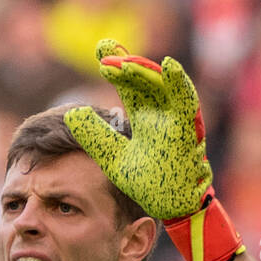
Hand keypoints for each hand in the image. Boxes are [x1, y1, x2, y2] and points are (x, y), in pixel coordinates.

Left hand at [64, 38, 211, 220]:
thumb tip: (71, 114)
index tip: (100, 50)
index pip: (130, 84)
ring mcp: (176, 119)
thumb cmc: (149, 185)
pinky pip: (187, 102)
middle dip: (127, 63)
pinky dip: (180, 84)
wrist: (170, 210)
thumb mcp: (113, 158)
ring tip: (124, 64)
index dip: (117, 66)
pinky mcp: (188, 131)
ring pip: (163, 85)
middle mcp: (161, 113)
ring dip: (145, 72)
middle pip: (145, 78)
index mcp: (145, 117)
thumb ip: (95, 137)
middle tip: (105, 52)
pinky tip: (168, 66)